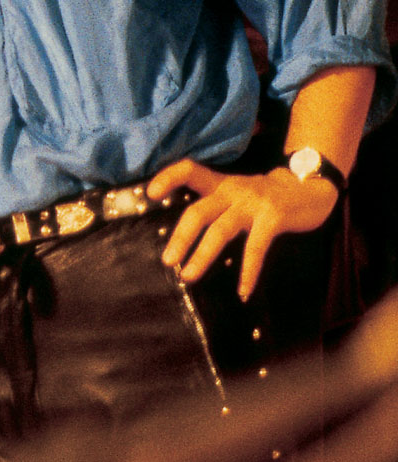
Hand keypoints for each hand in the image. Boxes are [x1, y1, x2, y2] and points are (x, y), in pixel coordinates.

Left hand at [147, 158, 338, 299]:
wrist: (311, 188)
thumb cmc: (266, 196)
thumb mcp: (237, 192)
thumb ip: (214, 204)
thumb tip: (183, 233)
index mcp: (220, 184)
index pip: (190, 170)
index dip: (169, 177)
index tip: (150, 193)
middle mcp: (233, 190)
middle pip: (199, 211)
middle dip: (180, 237)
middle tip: (167, 261)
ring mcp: (253, 203)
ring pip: (220, 230)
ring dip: (202, 255)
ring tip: (188, 276)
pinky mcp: (273, 218)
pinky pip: (256, 248)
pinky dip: (249, 272)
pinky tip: (243, 292)